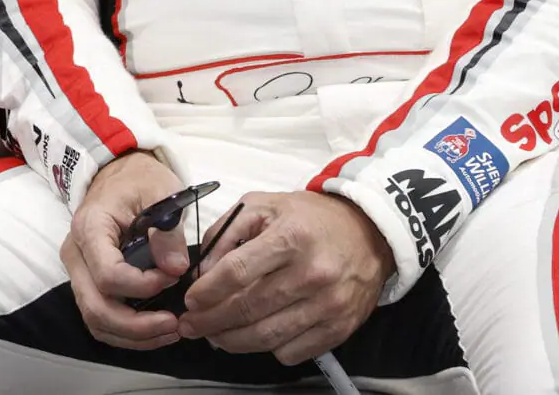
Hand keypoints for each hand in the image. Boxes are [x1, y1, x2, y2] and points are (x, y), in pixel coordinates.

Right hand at [62, 152, 189, 349]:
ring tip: (170, 331)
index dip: (142, 287)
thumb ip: (168, 231)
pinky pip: (100, 318)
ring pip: (95, 320)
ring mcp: (79, 271)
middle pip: (96, 308)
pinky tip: (155, 330)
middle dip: (137, 326)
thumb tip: (176, 269)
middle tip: (174, 324)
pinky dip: (126, 333)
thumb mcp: (161, 192)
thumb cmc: (139, 179)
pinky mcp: (88, 281)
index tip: (173, 278)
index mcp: (90, 228)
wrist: (119, 173)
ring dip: (132, 336)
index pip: (108, 275)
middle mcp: (76, 254)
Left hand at [177, 191, 391, 364]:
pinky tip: (255, 336)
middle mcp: (312, 273)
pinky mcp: (340, 328)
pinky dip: (267, 349)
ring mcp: (329, 304)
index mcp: (290, 237)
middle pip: (249, 309)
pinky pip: (293, 352)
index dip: (208, 291)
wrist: (368, 232)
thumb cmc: (308, 218)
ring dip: (232, 341)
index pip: (237, 272)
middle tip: (191, 325)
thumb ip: (226, 234)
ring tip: (214, 336)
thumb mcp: (262, 206)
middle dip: (211, 322)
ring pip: (267, 337)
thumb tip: (202, 274)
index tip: (190, 301)